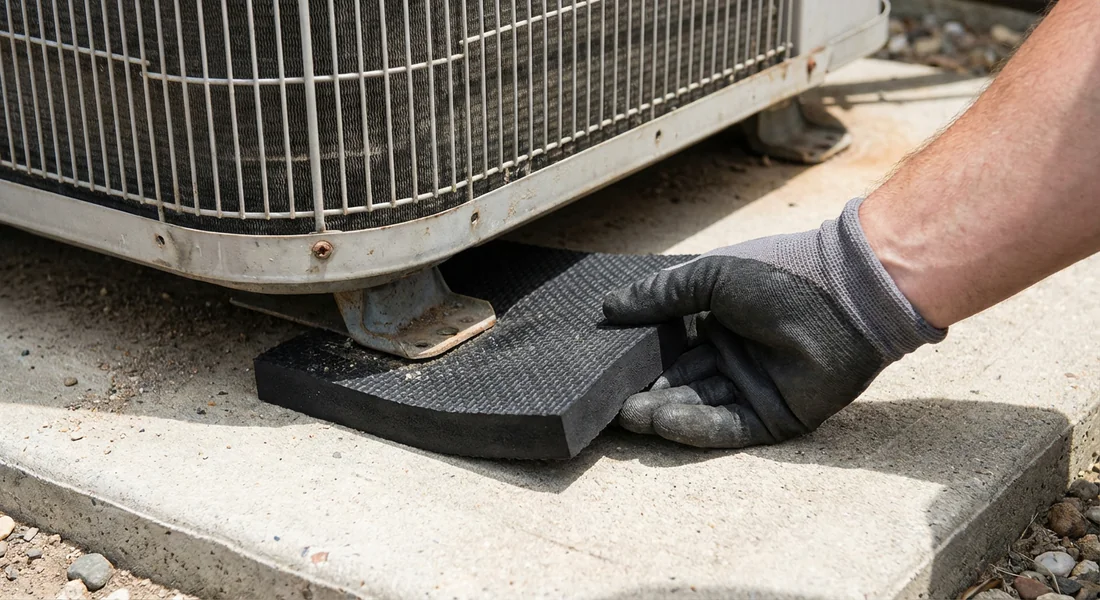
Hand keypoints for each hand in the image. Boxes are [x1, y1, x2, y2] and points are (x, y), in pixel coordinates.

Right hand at [602, 198, 945, 447]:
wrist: (845, 294)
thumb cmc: (778, 273)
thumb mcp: (708, 276)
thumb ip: (659, 295)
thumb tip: (608, 307)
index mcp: (720, 320)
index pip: (673, 347)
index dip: (643, 361)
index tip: (608, 371)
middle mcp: (735, 355)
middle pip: (683, 382)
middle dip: (648, 394)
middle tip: (610, 406)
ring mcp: (755, 387)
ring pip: (700, 407)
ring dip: (664, 413)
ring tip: (628, 417)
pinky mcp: (775, 416)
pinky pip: (728, 426)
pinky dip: (695, 427)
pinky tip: (663, 422)